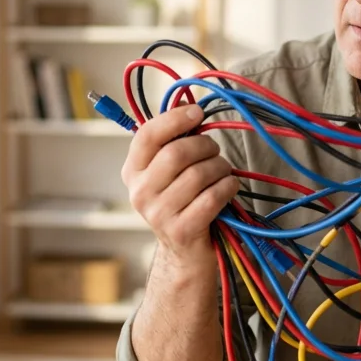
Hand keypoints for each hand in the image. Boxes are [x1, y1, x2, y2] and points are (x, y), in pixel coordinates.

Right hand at [121, 104, 239, 258]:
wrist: (184, 254)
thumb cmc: (182, 202)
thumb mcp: (168, 173)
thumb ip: (173, 142)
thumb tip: (189, 107)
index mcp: (132, 172)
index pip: (147, 135)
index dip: (174, 119)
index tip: (197, 113)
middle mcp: (140, 193)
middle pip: (175, 154)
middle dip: (205, 146)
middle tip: (215, 151)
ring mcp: (158, 214)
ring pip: (198, 175)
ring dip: (220, 168)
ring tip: (222, 172)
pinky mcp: (181, 231)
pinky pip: (212, 197)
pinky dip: (227, 187)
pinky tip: (228, 187)